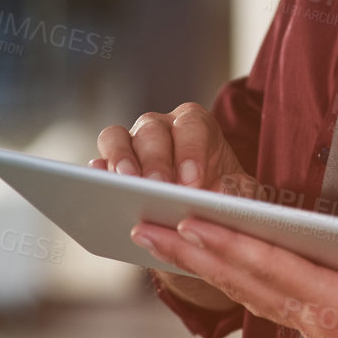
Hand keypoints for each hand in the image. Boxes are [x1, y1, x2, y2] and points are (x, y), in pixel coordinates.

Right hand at [92, 102, 250, 189]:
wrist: (200, 212)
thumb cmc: (221, 195)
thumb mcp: (239, 194)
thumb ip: (239, 192)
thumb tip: (223, 196)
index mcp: (196, 126)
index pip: (192, 125)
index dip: (190, 150)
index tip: (191, 183)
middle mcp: (161, 128)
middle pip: (152, 130)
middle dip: (155, 160)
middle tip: (158, 189)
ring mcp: (131, 144)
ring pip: (117, 137)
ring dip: (120, 160)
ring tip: (126, 186)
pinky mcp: (109, 165)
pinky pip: (98, 160)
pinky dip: (97, 172)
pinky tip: (99, 190)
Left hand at [132, 201, 337, 337]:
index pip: (274, 269)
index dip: (231, 244)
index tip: (193, 222)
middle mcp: (311, 316)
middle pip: (240, 279)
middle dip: (190, 253)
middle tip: (145, 228)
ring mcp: (305, 325)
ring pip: (240, 290)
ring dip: (197, 265)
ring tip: (159, 240)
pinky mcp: (308, 327)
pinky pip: (255, 298)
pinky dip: (224, 277)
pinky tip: (206, 262)